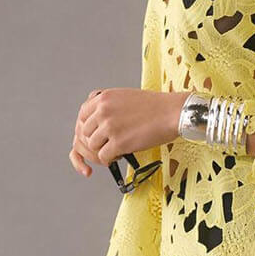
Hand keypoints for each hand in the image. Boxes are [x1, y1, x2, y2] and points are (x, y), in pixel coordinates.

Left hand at [69, 88, 188, 177]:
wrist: (172, 113)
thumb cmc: (155, 107)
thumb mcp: (124, 96)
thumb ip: (108, 105)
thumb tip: (97, 119)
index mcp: (104, 98)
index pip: (82, 115)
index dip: (88, 127)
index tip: (94, 134)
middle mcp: (103, 111)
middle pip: (85, 132)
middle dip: (96, 140)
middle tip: (107, 143)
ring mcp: (109, 127)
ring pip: (93, 146)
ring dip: (103, 150)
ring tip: (116, 149)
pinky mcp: (118, 143)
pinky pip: (103, 157)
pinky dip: (110, 159)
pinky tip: (120, 155)